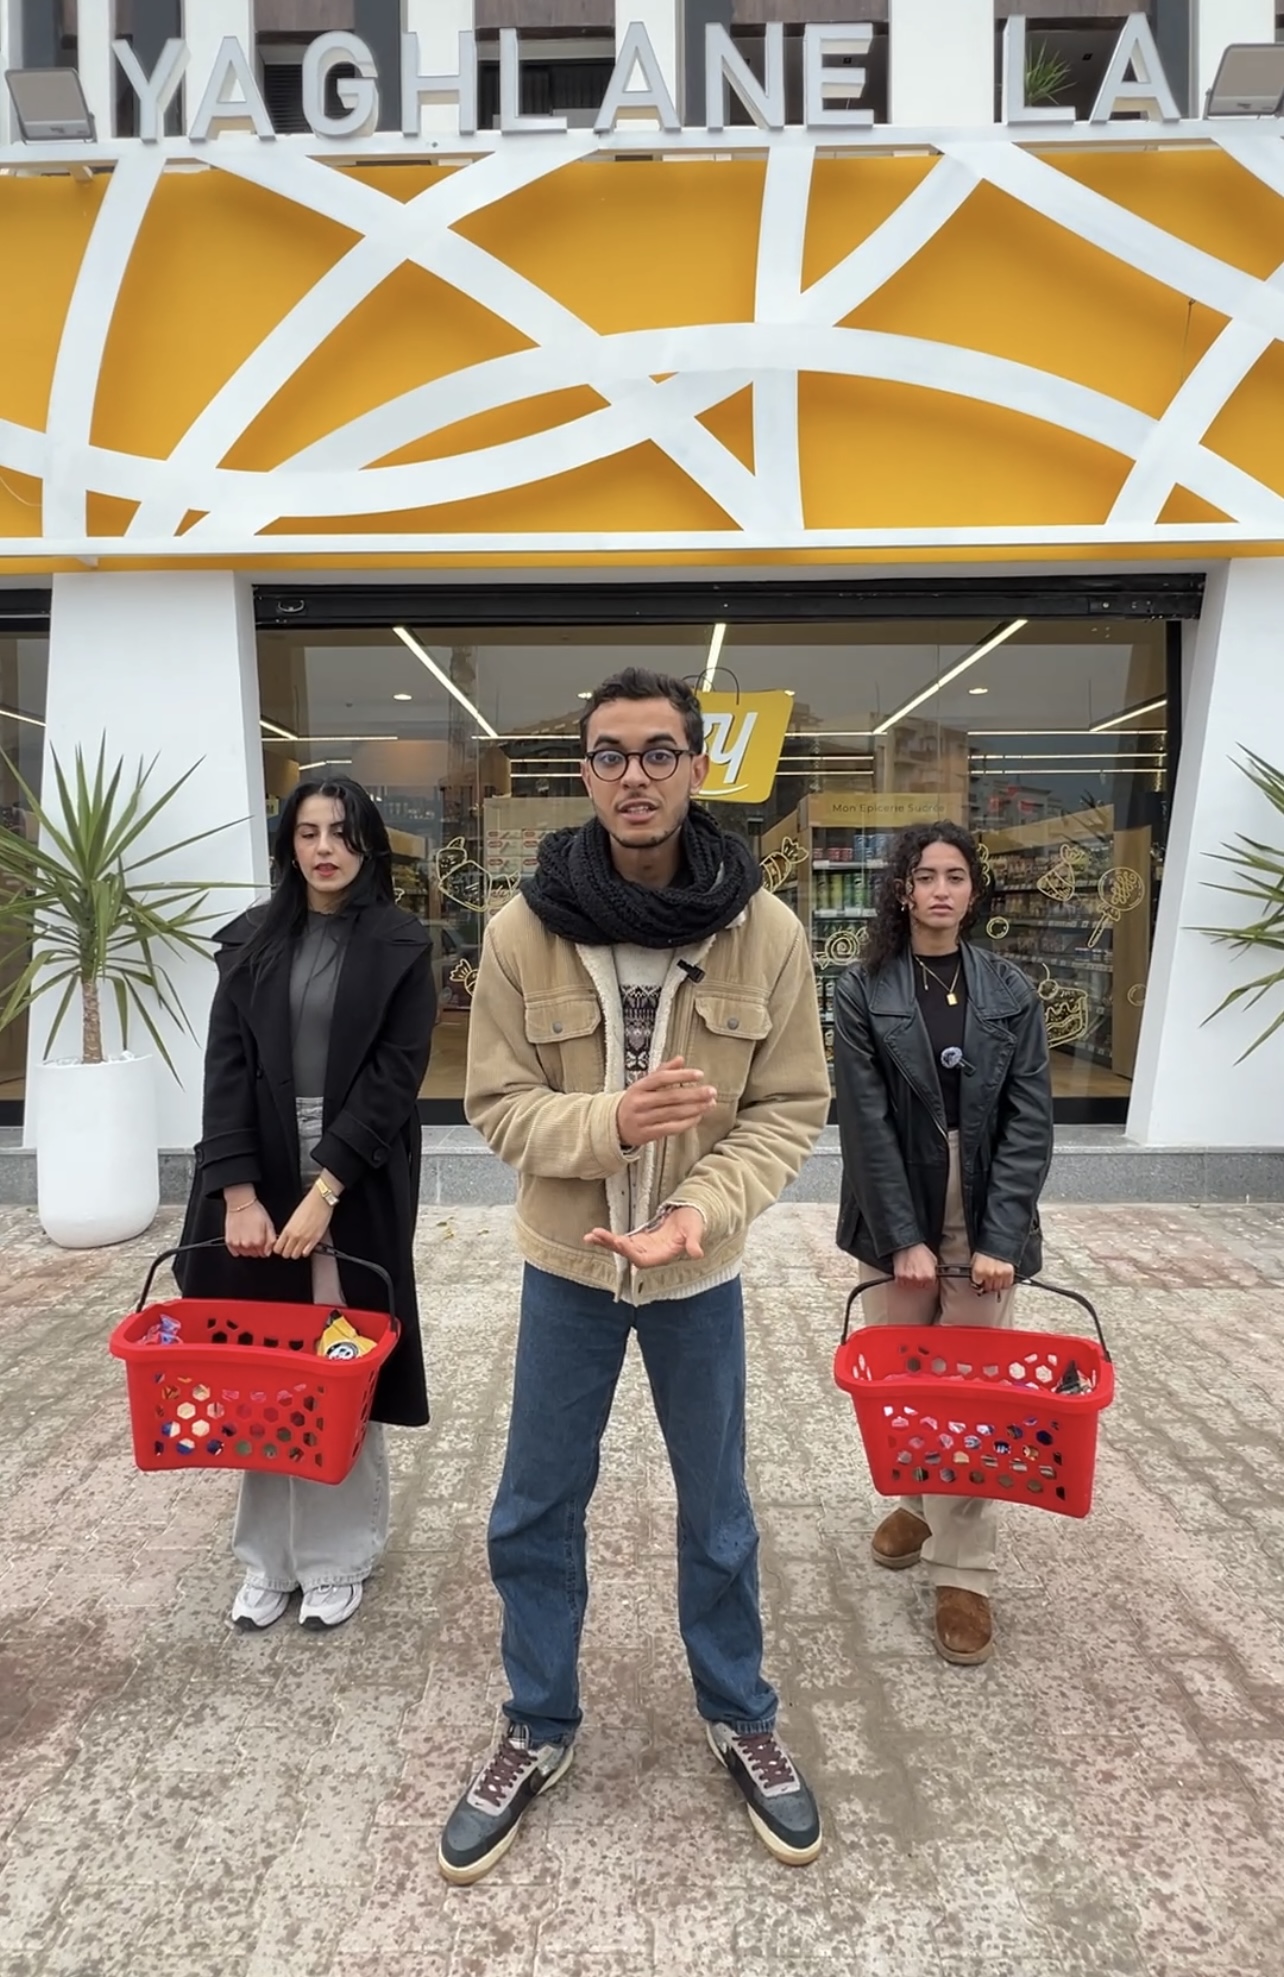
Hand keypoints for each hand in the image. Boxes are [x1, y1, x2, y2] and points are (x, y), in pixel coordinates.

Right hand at [224, 1198, 275, 1257]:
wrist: (240, 1203)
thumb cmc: (255, 1211)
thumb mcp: (269, 1224)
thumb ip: (271, 1240)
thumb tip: (268, 1252)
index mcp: (258, 1241)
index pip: (263, 1253)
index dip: (264, 1248)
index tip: (262, 1241)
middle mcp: (247, 1245)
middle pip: (254, 1254)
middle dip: (256, 1248)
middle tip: (255, 1236)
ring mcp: (237, 1244)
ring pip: (244, 1253)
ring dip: (247, 1248)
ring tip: (247, 1236)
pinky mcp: (229, 1241)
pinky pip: (234, 1252)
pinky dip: (237, 1248)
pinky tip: (240, 1238)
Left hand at [273, 1184, 333, 1260]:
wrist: (320, 1201)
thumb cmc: (307, 1205)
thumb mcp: (292, 1217)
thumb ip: (288, 1229)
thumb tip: (285, 1237)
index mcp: (287, 1229)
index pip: (278, 1247)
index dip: (279, 1249)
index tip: (281, 1248)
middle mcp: (295, 1236)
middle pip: (286, 1254)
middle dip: (287, 1252)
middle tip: (289, 1248)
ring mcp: (305, 1239)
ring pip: (295, 1255)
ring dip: (296, 1252)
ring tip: (298, 1247)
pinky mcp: (315, 1240)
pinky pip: (306, 1253)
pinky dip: (305, 1251)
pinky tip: (306, 1246)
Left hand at [584, 1206, 705, 1269]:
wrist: (693, 1214)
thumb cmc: (694, 1220)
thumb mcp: (695, 1228)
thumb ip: (694, 1241)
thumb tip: (698, 1254)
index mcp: (663, 1255)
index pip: (642, 1259)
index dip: (630, 1253)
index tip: (618, 1242)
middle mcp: (651, 1254)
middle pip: (627, 1254)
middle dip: (611, 1245)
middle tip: (595, 1235)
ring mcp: (644, 1247)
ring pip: (622, 1248)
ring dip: (606, 1242)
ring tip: (590, 1236)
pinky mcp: (640, 1240)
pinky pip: (622, 1241)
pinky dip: (609, 1238)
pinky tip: (596, 1235)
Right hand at [616, 1058, 716, 1147]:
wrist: (614, 1126)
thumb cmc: (635, 1101)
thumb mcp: (644, 1084)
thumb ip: (663, 1071)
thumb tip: (681, 1059)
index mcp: (639, 1087)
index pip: (661, 1078)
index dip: (681, 1075)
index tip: (699, 1074)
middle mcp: (640, 1102)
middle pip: (671, 1097)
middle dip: (694, 1094)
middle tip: (712, 1091)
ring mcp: (643, 1119)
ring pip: (673, 1113)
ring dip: (695, 1108)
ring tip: (710, 1104)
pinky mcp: (648, 1134)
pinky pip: (671, 1128)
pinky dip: (687, 1123)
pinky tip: (698, 1117)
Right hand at [892, 1244, 937, 1289]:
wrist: (908, 1244)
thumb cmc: (921, 1250)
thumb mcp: (934, 1260)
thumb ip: (935, 1271)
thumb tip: (935, 1277)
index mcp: (929, 1276)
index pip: (930, 1285)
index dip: (928, 1280)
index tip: (926, 1276)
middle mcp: (919, 1279)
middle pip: (920, 1285)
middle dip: (919, 1280)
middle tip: (917, 1271)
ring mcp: (908, 1279)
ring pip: (910, 1285)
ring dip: (910, 1280)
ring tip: (911, 1270)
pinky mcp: (899, 1277)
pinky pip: (901, 1282)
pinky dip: (901, 1279)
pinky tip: (904, 1271)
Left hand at [971, 1252, 1015, 1294]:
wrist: (998, 1242)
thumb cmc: (985, 1250)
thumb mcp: (975, 1261)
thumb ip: (975, 1273)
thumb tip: (977, 1281)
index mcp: (979, 1271)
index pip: (978, 1285)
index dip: (979, 1283)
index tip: (980, 1281)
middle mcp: (989, 1274)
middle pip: (989, 1288)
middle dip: (988, 1284)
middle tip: (988, 1279)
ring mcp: (1000, 1274)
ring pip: (998, 1288)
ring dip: (996, 1284)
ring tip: (995, 1277)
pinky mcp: (1009, 1273)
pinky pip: (1007, 1284)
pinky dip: (1005, 1283)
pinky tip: (1002, 1277)